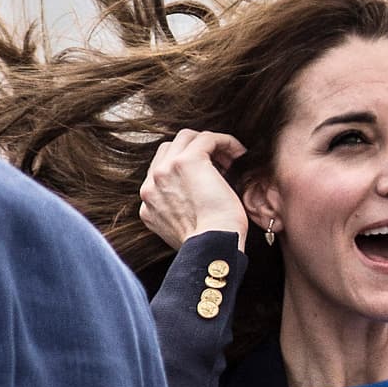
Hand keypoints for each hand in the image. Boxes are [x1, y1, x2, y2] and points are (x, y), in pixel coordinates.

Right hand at [139, 128, 248, 249]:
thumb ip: (178, 211)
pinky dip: (225, 142)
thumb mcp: (182, 230)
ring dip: (208, 144)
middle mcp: (151, 184)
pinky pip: (207, 138)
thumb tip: (196, 200)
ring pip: (186, 138)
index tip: (209, 177)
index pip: (162, 170)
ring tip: (230, 158)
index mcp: (148, 203)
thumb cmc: (208, 246)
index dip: (186, 168)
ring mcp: (166, 170)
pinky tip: (238, 152)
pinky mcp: (187, 161)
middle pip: (170, 149)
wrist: (211, 248)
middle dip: (195, 152)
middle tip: (221, 165)